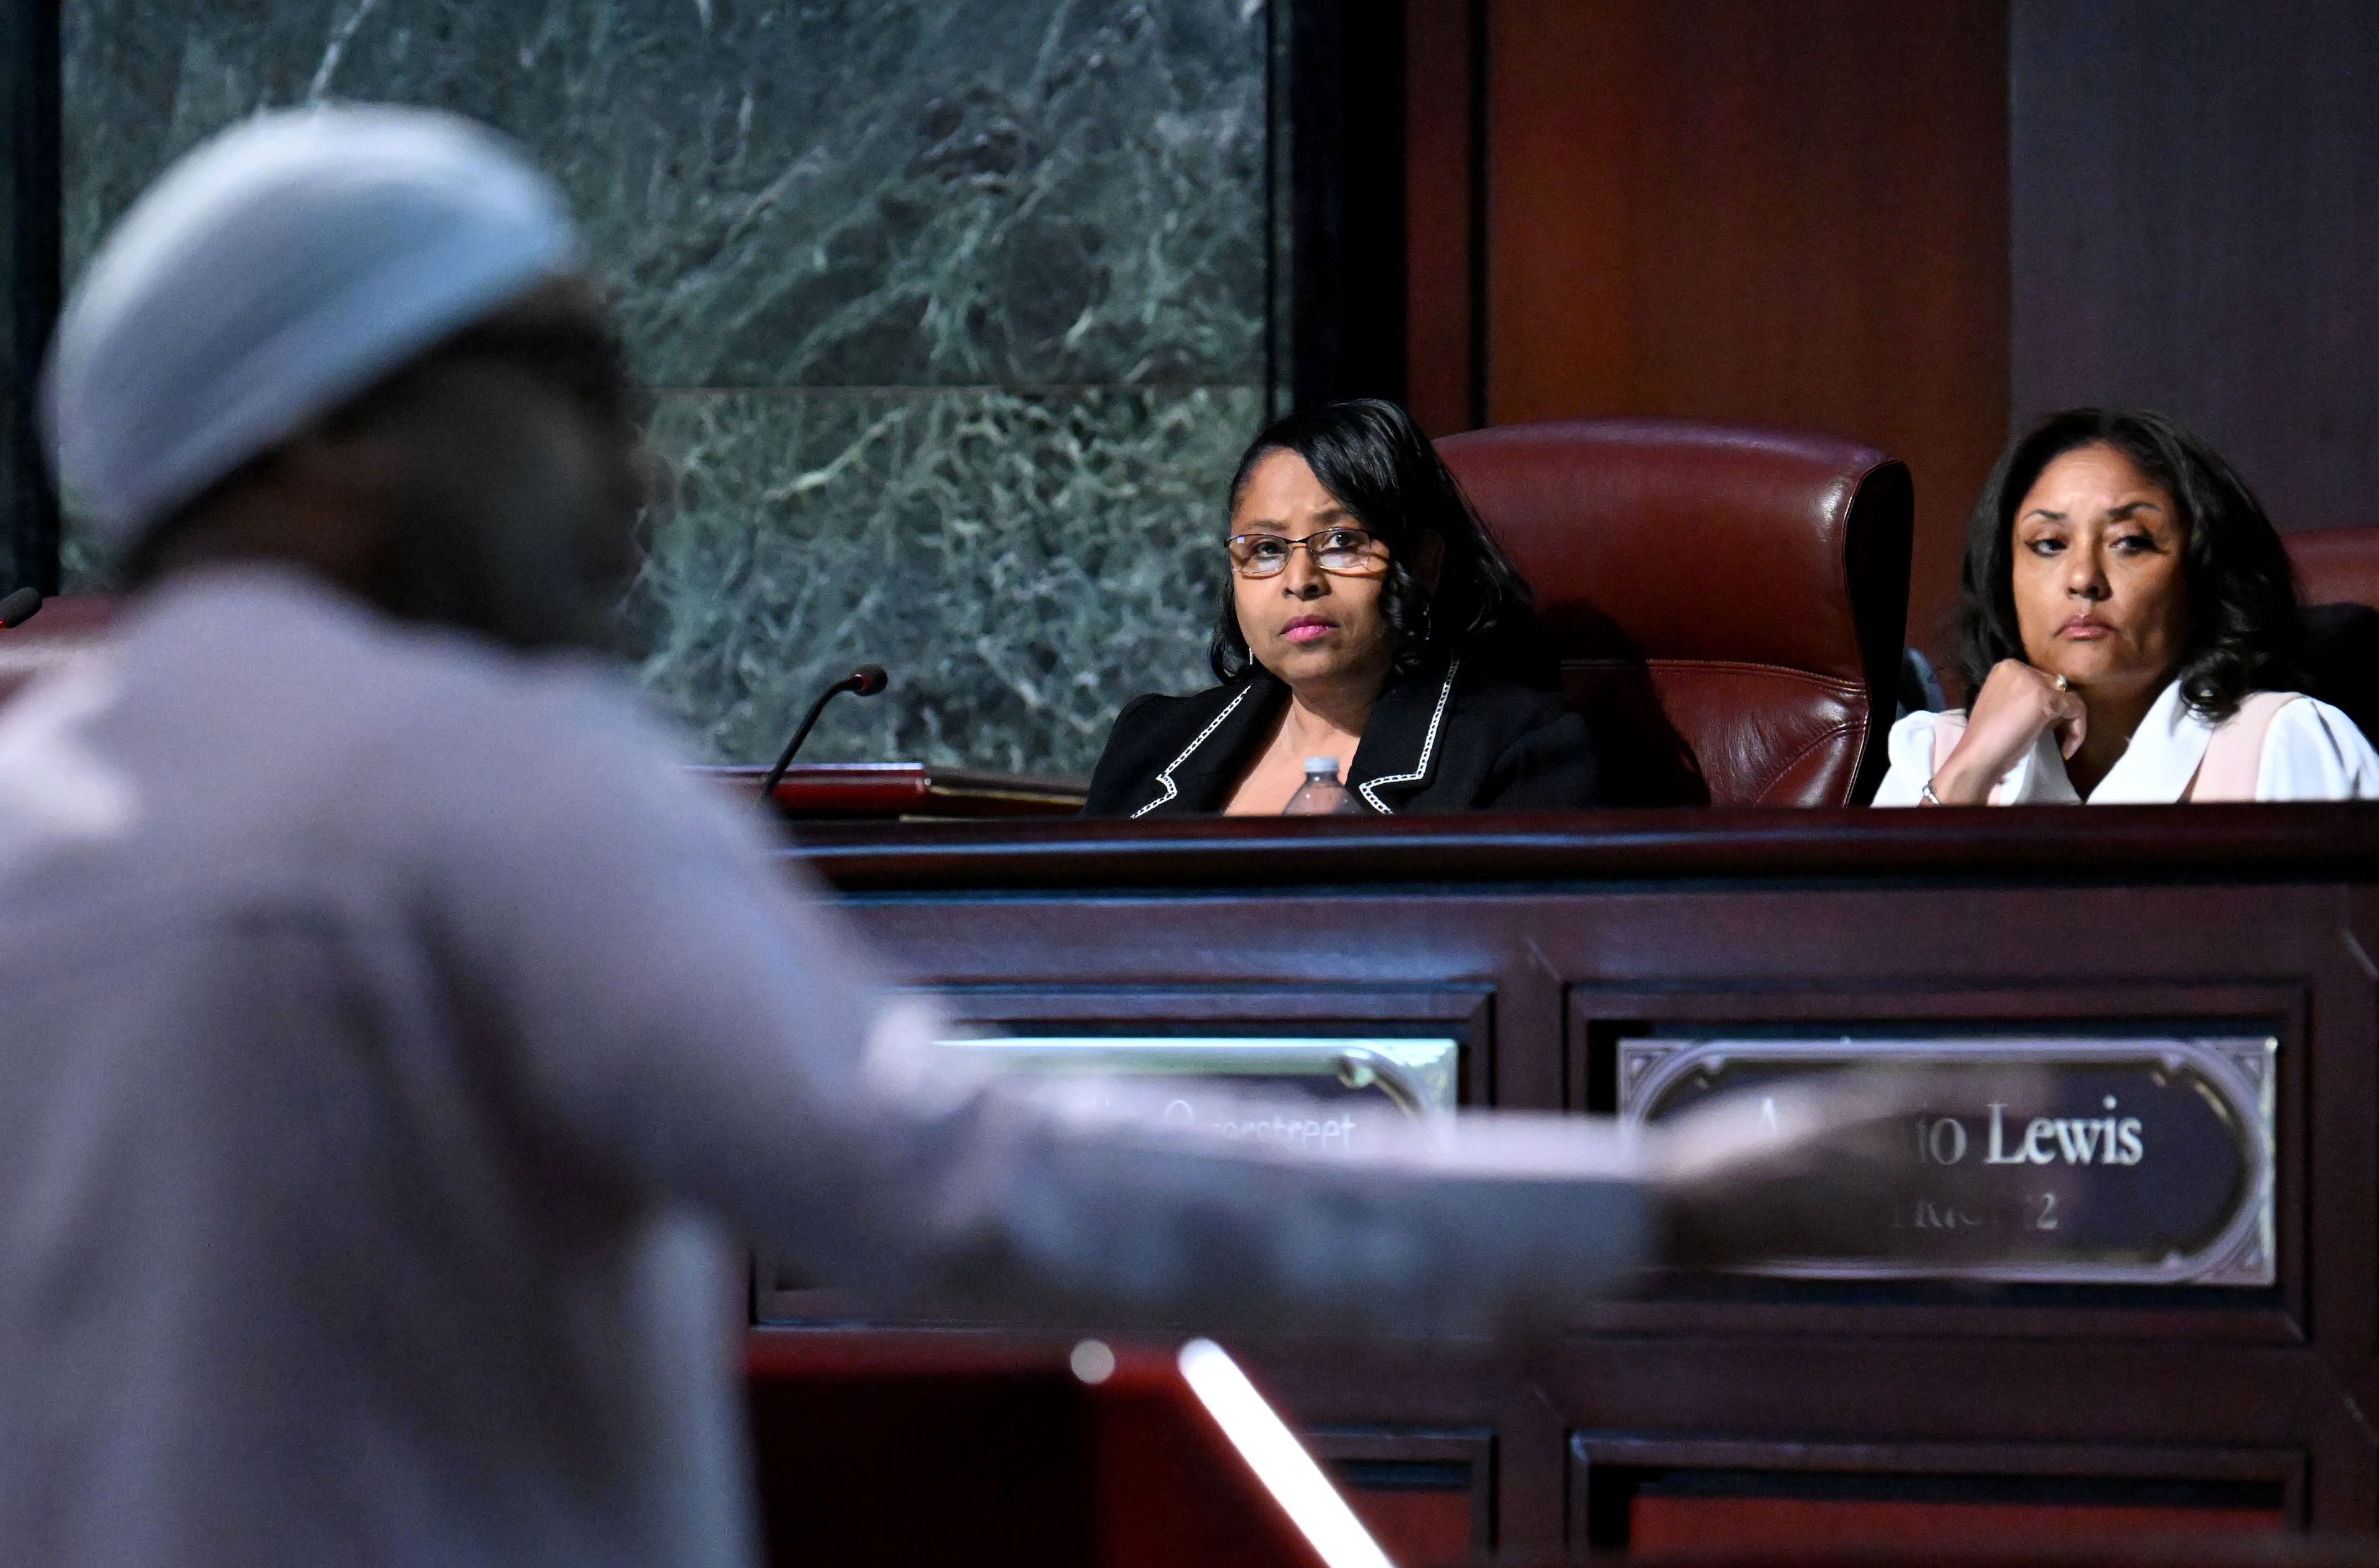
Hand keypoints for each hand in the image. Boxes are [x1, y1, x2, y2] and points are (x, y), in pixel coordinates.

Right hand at [1928, 660, 2084, 803]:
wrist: (1977, 755)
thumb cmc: (1987, 738)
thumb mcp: (2006, 707)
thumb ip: (2026, 699)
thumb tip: (2057, 705)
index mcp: (2006, 668)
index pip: (2041, 681)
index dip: (2045, 705)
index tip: (2039, 726)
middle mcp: (2019, 668)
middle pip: (2056, 687)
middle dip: (2057, 712)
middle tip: (2043, 735)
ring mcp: (2034, 682)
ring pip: (2069, 698)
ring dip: (2069, 723)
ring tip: (2059, 743)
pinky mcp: (2046, 699)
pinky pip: (2075, 709)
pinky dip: (2078, 730)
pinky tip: (2068, 749)